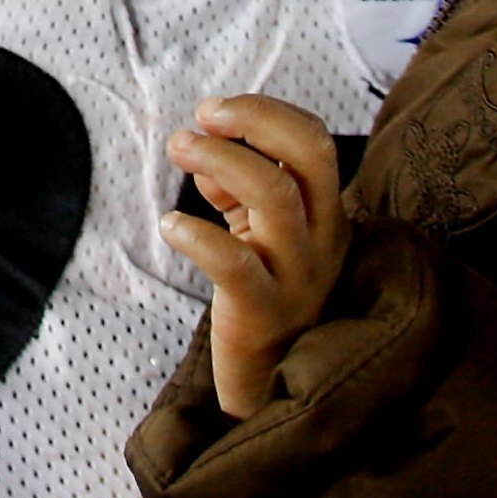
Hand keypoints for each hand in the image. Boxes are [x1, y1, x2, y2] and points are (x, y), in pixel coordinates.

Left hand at [160, 96, 349, 417]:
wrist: (274, 387)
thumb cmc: (266, 297)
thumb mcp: (261, 236)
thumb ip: (237, 190)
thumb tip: (204, 153)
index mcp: (327, 215)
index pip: (316, 141)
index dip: (267, 112)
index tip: (215, 110)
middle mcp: (321, 240)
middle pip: (311, 153)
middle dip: (256, 118)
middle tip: (203, 115)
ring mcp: (297, 277)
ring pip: (275, 196)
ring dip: (219, 158)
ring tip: (180, 148)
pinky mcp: (263, 313)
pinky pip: (236, 265)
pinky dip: (197, 234)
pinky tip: (169, 225)